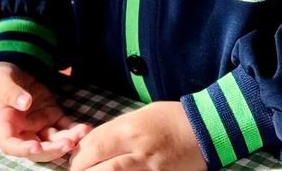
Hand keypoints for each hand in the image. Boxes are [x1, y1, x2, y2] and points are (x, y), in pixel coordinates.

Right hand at [0, 61, 91, 161]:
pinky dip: (74, 129)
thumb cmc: (0, 79)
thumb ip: (11, 93)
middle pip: (37, 148)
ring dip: (67, 140)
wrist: (13, 69)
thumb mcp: (1, 82)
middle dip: (52, 149)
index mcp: (5, 124)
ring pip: (53, 139)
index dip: (23, 150)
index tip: (36, 147)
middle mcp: (23, 130)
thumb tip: (25, 102)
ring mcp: (39, 124)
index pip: (11, 145)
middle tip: (68, 144)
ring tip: (81, 133)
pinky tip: (85, 128)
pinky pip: (64, 126)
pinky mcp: (52, 116)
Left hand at [70, 101, 205, 170]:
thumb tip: (92, 145)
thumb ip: (115, 130)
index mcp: (130, 130)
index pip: (93, 146)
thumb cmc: (170, 119)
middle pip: (97, 168)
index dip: (79, 156)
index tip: (77, 160)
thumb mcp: (139, 116)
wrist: (204, 130)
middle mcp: (137, 152)